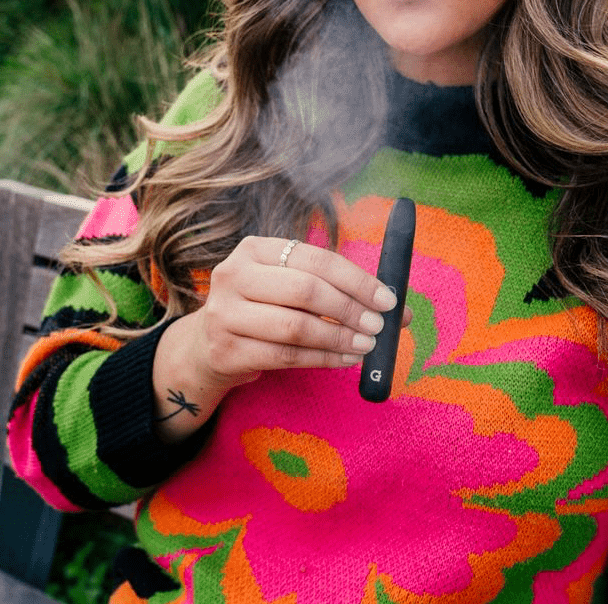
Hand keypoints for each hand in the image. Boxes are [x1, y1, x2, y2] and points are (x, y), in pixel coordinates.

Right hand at [153, 236, 410, 440]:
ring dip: (339, 338)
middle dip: (349, 309)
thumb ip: (338, 290)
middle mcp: (234, 275)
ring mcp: (225, 314)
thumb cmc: (263, 309)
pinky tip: (345, 359)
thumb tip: (399, 309)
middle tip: (378, 325)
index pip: (316, 259)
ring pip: (295, 326)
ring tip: (366, 345)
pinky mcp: (227, 351)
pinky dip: (324, 359)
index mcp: (255, 249)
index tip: (387, 300)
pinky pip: (286, 356)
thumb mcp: (289, 286)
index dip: (357, 280)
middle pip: (305, 290)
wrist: (207, 345)